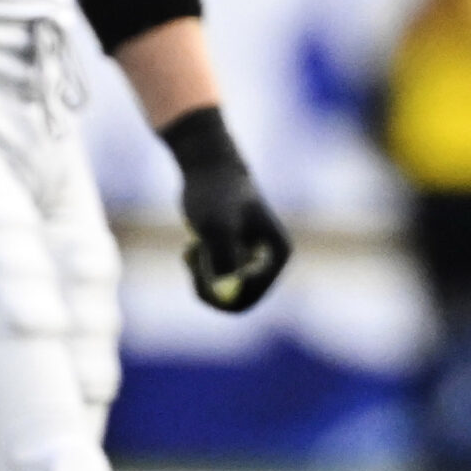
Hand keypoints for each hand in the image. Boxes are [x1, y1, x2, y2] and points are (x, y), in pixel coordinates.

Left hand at [160, 106, 292, 312]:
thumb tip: (225, 288)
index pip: (252, 296)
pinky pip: (212, 284)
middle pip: (238, 302)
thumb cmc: (215, 194)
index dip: (221, 293)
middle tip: (190, 269)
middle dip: (210, 289)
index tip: (199, 274)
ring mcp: (250, 264)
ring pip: (222, 294)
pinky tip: (193, 246)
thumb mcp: (218, 226)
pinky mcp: (233, 262)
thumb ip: (224, 256)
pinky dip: (197, 271)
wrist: (207, 168)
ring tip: (192, 247)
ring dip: (201, 277)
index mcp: (279, 255)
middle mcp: (269, 263)